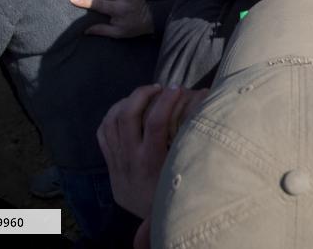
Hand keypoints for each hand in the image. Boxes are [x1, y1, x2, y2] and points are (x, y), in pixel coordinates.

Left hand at [97, 84, 186, 218]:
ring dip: (128, 101)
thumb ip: (197, 144)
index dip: (166, 100)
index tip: (178, 88)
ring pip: (112, 120)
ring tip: (144, 95)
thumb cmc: (179, 193)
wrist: (152, 223)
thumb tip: (210, 109)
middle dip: (143, 94)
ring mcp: (118, 161)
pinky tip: (126, 108)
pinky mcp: (110, 164)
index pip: (155, 122)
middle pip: (128, 115)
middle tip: (160, 88)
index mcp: (153, 162)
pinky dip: (112, 114)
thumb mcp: (188, 172)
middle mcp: (131, 160)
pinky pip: (103, 132)